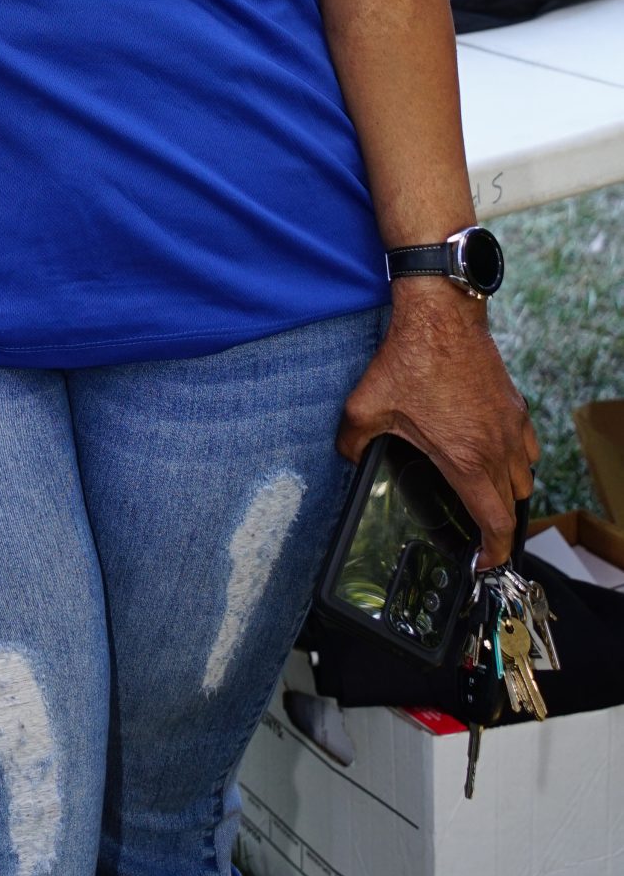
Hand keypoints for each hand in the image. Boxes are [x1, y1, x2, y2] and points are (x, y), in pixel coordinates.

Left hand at [338, 286, 538, 567]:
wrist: (440, 314)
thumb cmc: (408, 358)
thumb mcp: (365, 407)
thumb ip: (352, 443)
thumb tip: (348, 459)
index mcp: (466, 457)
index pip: (496, 521)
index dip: (494, 551)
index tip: (484, 561)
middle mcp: (497, 445)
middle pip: (514, 502)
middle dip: (498, 522)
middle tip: (477, 528)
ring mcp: (511, 424)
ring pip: (525, 474)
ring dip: (509, 490)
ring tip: (484, 492)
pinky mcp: (514, 404)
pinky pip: (527, 445)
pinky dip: (516, 458)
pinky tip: (492, 451)